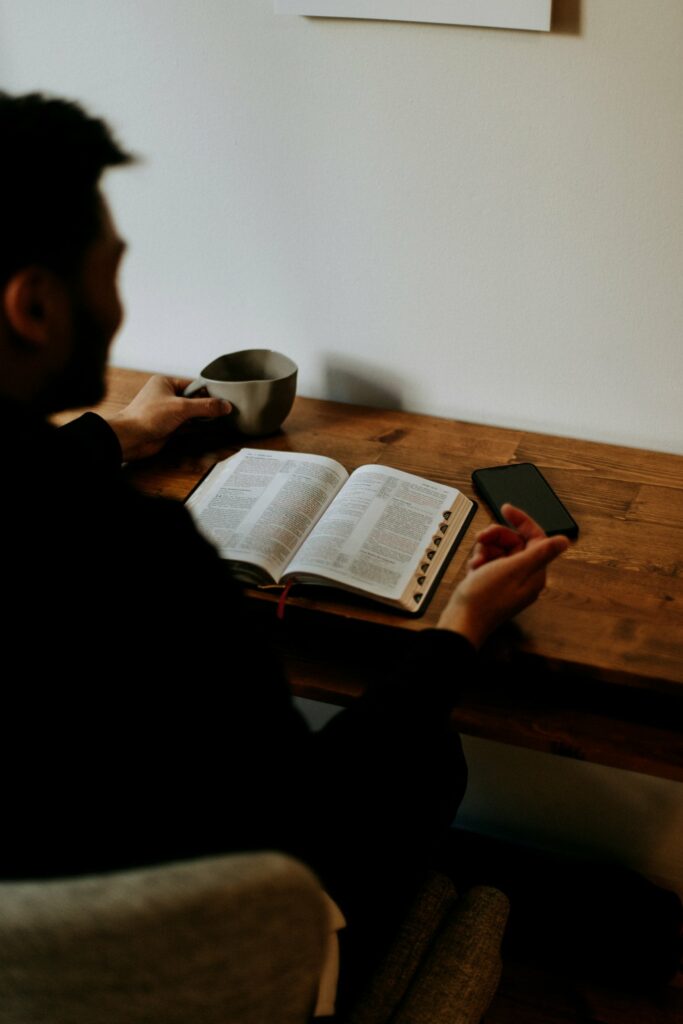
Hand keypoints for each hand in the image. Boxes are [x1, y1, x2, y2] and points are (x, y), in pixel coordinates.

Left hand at [104, 375, 231, 460]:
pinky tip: (207, 429)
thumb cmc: (146, 417)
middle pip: (194, 399)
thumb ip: (205, 406)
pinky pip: (187, 425)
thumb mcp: (181, 407)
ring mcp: (167, 412)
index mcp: (165, 383)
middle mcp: (166, 396)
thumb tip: (224, 405)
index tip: (223, 399)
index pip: (194, 385)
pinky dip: (196, 427)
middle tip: (222, 411)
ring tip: (217, 420)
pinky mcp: (168, 426)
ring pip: (191, 413)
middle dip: (206, 407)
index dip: (208, 392)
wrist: (131, 438)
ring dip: (201, 418)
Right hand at [437, 504, 568, 648]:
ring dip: (485, 549)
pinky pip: (488, 562)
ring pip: (499, 550)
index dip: (521, 521)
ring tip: (477, 559)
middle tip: (481, 538)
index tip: (505, 509)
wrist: (462, 621)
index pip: (535, 538)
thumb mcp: (513, 569)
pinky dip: (480, 561)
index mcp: (534, 573)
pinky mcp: (492, 584)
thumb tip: (565, 541)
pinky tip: (473, 569)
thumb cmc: (486, 598)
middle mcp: (524, 577)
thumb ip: (540, 553)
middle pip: (514, 542)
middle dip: (496, 537)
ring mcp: (507, 581)